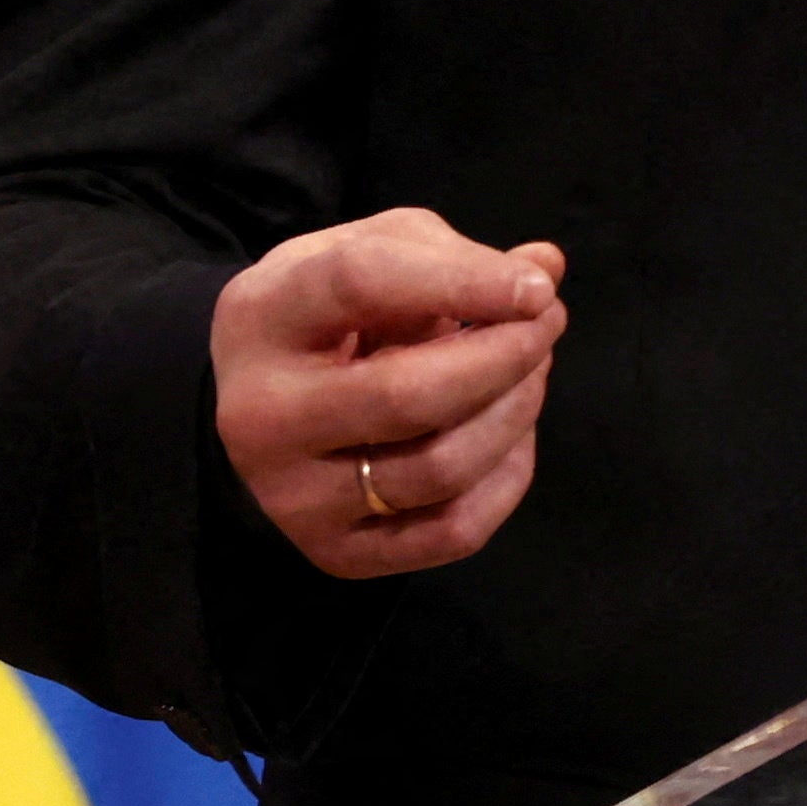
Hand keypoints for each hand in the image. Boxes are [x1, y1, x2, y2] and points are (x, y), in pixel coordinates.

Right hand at [215, 210, 565, 578]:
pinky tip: (508, 434)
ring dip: (515, 412)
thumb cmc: (334, 313)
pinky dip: (506, 477)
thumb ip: (455, 256)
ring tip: (531, 369)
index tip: (538, 287)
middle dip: (505, 356)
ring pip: (440, 468)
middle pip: (408, 396)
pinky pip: (454, 531)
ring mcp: (292, 496)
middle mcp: (259, 416)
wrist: (269, 404)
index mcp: (261, 317)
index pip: (361, 285)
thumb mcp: (374, 253)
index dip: (463, 282)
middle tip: (547, 322)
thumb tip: (545, 267)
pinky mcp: (335, 552)